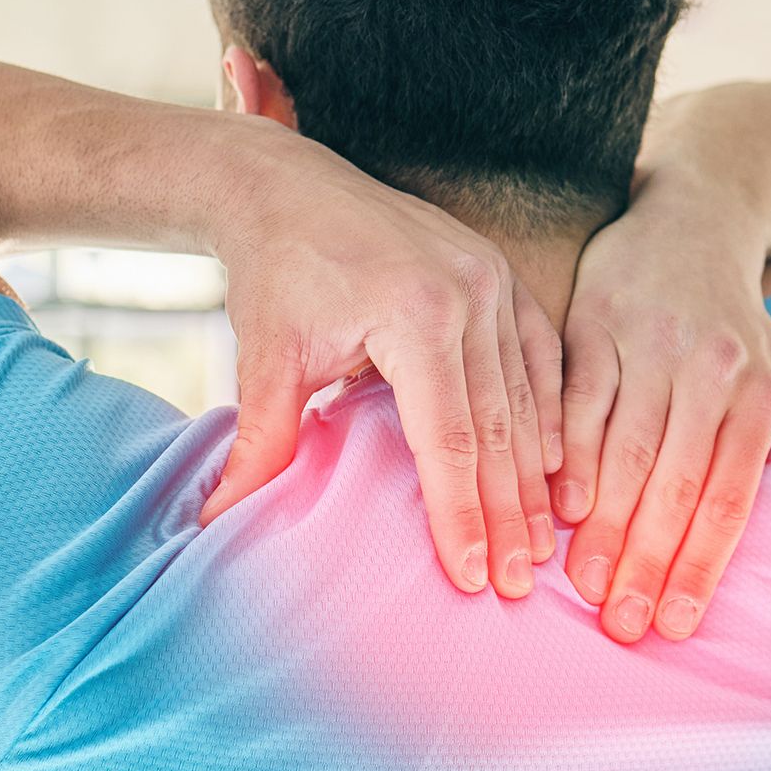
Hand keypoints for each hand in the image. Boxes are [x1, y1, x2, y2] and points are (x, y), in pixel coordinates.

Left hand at [198, 125, 564, 598]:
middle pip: (497, 428)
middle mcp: (468, 293)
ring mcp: (492, 277)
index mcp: (414, 313)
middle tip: (519, 583)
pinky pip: (538, 355)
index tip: (473, 578)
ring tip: (539, 544)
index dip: (461, 514)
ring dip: (533, 475)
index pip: (448, 439)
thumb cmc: (276, 272)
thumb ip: (259, 443)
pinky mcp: (498, 272)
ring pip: (525, 397)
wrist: (287, 186)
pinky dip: (547, 412)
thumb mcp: (266, 359)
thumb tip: (217, 522)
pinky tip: (553, 467)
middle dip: (507, 513)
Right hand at [552, 207, 770, 642]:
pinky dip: (568, 453)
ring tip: (584, 584)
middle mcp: (710, 366)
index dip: (703, 562)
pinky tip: (559, 505)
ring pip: (623, 446)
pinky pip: (577, 398)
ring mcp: (648, 341)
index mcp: (761, 389)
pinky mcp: (593, 321)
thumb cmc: (737, 326)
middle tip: (622, 624)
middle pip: (675, 480)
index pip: (731, 494)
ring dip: (602, 522)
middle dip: (647, 559)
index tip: (677, 623)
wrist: (692, 219)